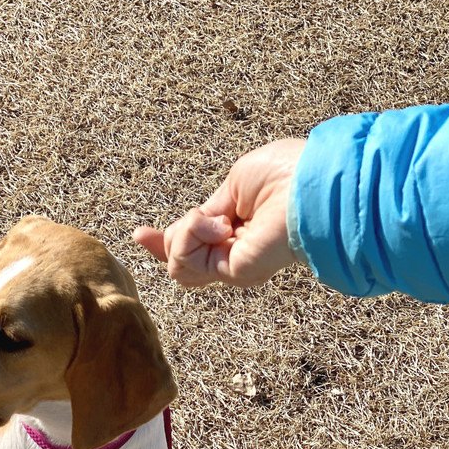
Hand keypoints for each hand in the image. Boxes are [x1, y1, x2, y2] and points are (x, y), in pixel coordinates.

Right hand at [134, 138, 306, 287]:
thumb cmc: (283, 175)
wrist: (309, 188)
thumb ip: (209, 212)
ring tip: (217, 220)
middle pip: (180, 259)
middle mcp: (234, 251)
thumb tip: (194, 223)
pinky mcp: (231, 272)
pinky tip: (220, 226)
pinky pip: (184, 259)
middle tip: (166, 228)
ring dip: (185, 231)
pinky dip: (190, 235)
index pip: (194, 244)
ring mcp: (232, 265)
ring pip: (177, 260)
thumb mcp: (233, 185)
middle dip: (165, 242)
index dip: (166, 240)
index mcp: (237, 228)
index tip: (139, 234)